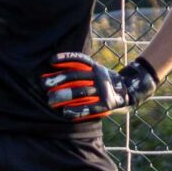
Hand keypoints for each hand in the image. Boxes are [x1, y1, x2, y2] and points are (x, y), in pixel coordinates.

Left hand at [41, 54, 157, 121]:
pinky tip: (65, 112)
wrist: (127, 91)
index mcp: (96, 67)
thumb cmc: (103, 81)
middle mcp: (100, 77)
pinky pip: (90, 108)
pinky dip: (77, 110)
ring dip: (64, 96)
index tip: (51, 61)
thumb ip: (81, 69)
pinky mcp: (106, 105)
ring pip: (81, 92)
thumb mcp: (96, 70)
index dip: (66, 58)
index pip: (80, 60)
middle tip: (44, 85)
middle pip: (76, 76)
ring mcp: (103, 91)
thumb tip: (55, 69)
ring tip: (50, 100)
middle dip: (59, 80)